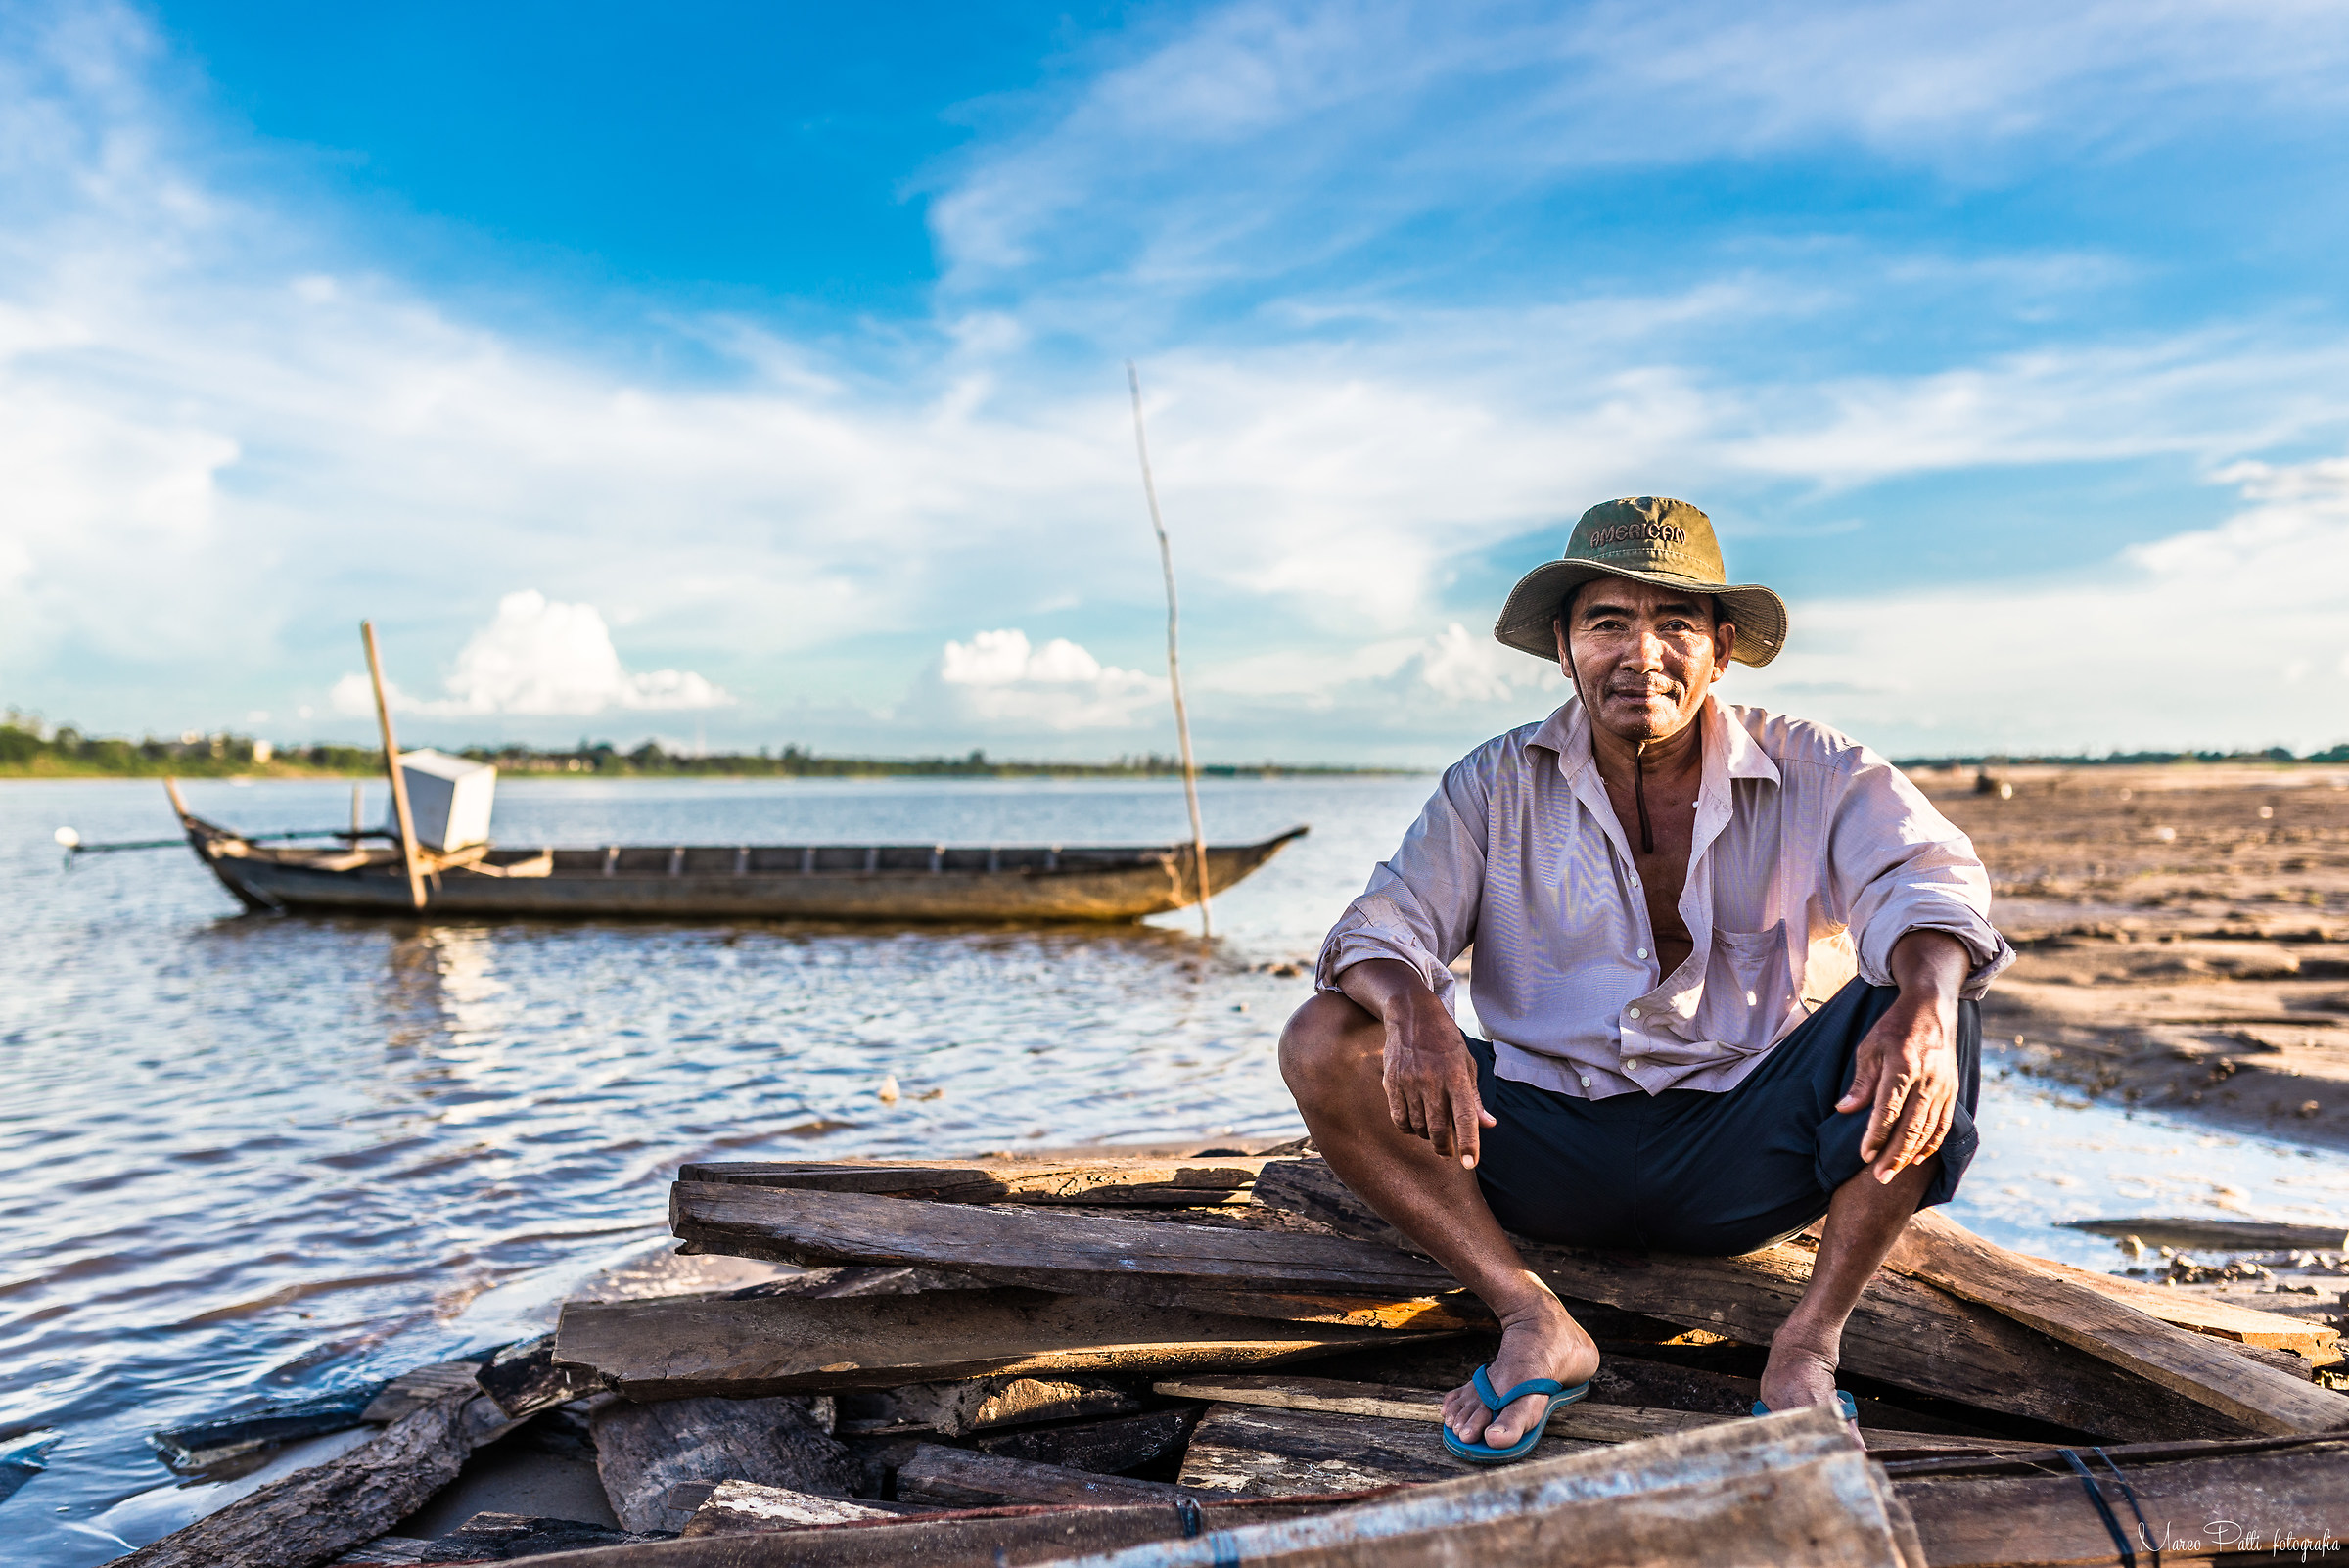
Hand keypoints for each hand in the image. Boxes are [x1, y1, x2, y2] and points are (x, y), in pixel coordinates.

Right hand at [1336, 957, 1494, 1168]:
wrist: (1412, 1015)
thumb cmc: (1445, 1042)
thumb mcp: (1467, 1064)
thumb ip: (1474, 1098)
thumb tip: (1488, 1125)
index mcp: (1456, 1076)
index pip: (1465, 1116)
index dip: (1468, 1143)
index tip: (1469, 1162)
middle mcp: (1432, 1080)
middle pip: (1437, 1129)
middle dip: (1444, 1148)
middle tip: (1448, 1151)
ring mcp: (1409, 1081)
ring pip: (1417, 1127)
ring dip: (1426, 1136)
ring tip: (1432, 1131)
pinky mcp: (1391, 1082)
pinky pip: (1398, 1118)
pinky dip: (1408, 1128)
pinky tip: (1414, 1123)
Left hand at [1836, 930, 1967, 1181]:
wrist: (1932, 1009)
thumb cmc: (1894, 1027)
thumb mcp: (1869, 1047)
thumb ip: (1861, 1081)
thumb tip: (1845, 1110)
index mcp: (1903, 1067)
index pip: (1888, 1110)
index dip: (1876, 1135)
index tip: (1864, 1156)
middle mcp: (1927, 1080)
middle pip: (1910, 1126)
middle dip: (1893, 1155)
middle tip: (1879, 1178)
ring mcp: (1943, 1087)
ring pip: (1927, 1130)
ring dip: (1910, 1155)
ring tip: (1893, 1174)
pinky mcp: (1951, 1090)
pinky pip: (1943, 1124)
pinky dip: (1931, 1144)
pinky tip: (1918, 1159)